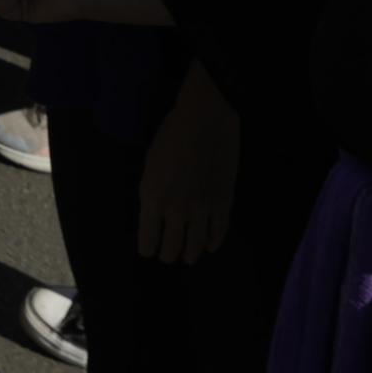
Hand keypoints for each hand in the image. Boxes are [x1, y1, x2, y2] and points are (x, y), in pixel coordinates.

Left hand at [135, 84, 244, 264]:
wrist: (206, 118)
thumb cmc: (171, 135)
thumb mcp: (150, 166)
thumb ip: (152, 195)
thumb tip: (156, 218)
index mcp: (152, 199)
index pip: (147, 243)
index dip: (148, 247)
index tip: (149, 246)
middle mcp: (176, 210)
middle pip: (171, 251)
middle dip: (167, 254)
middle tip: (167, 252)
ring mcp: (203, 209)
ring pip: (195, 249)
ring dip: (189, 254)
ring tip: (187, 254)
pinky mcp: (224, 203)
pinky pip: (218, 234)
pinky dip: (212, 243)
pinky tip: (208, 245)